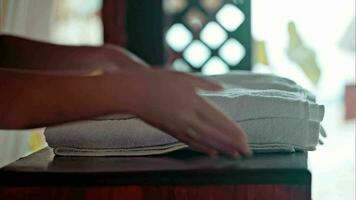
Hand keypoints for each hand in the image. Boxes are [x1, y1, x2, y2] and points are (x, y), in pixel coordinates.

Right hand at [126, 69, 250, 157]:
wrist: (132, 92)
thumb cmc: (157, 80)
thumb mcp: (184, 77)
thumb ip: (205, 84)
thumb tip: (223, 89)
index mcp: (194, 102)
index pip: (219, 121)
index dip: (234, 132)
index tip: (246, 140)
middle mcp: (188, 118)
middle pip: (215, 135)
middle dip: (232, 144)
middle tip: (247, 152)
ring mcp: (179, 126)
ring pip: (204, 141)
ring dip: (221, 149)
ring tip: (234, 155)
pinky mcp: (171, 131)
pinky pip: (190, 142)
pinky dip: (202, 148)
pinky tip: (211, 152)